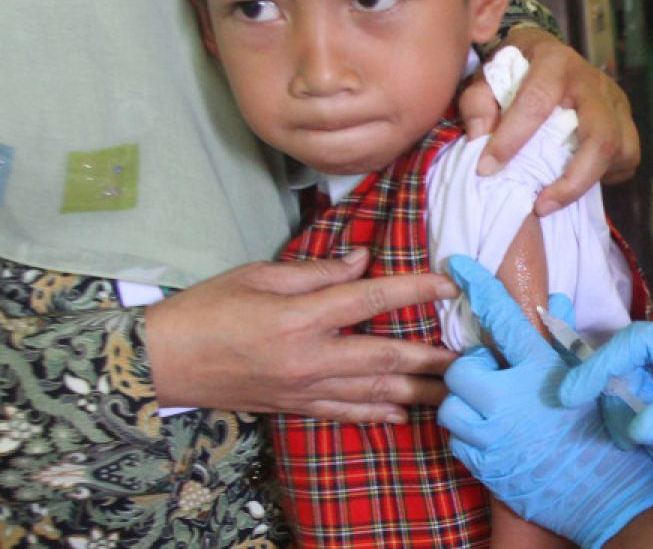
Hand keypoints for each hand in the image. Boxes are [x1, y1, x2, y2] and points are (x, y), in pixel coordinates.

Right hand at [145, 248, 458, 422]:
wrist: (162, 363)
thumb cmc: (207, 310)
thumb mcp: (258, 275)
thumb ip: (316, 270)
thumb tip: (363, 260)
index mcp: (298, 318)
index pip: (368, 299)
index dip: (412, 291)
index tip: (447, 284)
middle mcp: (308, 358)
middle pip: (383, 356)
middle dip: (431, 357)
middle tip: (471, 357)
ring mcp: (304, 388)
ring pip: (373, 391)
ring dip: (417, 391)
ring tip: (454, 390)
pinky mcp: (295, 406)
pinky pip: (345, 412)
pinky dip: (377, 412)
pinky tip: (403, 412)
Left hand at [438, 256, 652, 547]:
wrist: (610, 495)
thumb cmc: (607, 432)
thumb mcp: (593, 378)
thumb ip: (566, 338)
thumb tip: (555, 298)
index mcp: (541, 370)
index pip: (502, 317)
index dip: (477, 286)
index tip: (456, 264)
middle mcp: (511, 399)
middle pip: (462, 368)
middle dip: (473, 370)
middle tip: (494, 377)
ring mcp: (495, 436)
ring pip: (450, 406)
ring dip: (465, 404)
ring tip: (490, 409)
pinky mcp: (486, 466)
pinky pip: (455, 441)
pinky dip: (468, 435)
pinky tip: (493, 436)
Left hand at [458, 27, 638, 214]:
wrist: (548, 53)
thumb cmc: (515, 69)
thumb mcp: (488, 73)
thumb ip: (478, 101)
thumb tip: (481, 136)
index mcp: (554, 61)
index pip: (537, 102)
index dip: (512, 139)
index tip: (487, 169)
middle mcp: (592, 81)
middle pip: (600, 137)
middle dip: (573, 180)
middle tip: (541, 206)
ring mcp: (615, 101)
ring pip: (620, 150)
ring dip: (588, 182)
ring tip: (555, 199)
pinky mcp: (626, 120)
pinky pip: (627, 157)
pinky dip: (604, 176)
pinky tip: (576, 179)